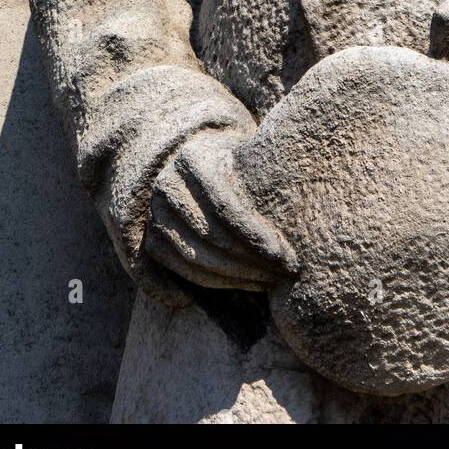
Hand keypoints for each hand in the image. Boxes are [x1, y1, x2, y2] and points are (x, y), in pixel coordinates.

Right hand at [144, 127, 296, 290]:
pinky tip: (235, 292)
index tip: (285, 256)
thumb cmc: (236, 161)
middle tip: (281, 277)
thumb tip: (297, 217)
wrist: (194, 157)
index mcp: (193, 160)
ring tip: (265, 284)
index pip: (226, 206)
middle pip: (210, 236)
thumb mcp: (249, 159)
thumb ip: (265, 180)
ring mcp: (155, 212)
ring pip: (193, 257)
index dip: (255, 236)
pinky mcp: (152, 236)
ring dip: (232, 280)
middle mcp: (168, 184)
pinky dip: (203, 286)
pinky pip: (177, 269)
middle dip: (248, 263)